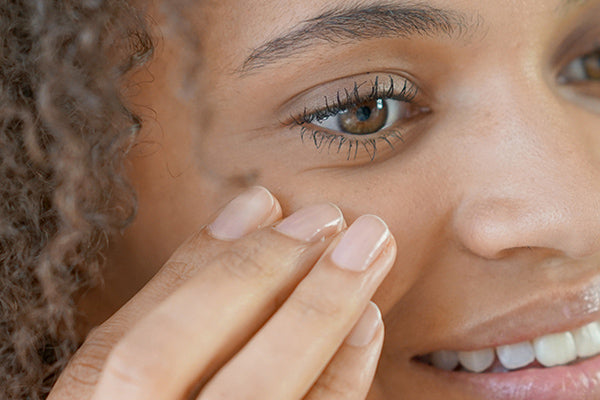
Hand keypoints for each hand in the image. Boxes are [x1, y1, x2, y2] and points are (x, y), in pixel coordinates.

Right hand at [49, 187, 397, 399]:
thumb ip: (160, 311)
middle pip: (223, 375)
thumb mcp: (108, 378)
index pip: (142, 351)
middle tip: (328, 216)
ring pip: (269, 398)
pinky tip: (367, 322)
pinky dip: (344, 377)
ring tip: (364, 252)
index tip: (263, 201)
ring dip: (326, 317)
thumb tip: (248, 213)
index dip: (211, 267)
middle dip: (277, 281)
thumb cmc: (138, 399)